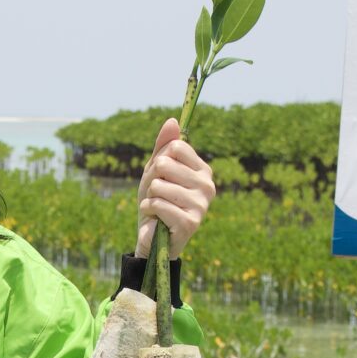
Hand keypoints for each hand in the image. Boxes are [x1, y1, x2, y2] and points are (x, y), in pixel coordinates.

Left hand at [136, 118, 214, 255]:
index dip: (159, 160)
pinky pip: (158, 204)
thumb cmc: (156, 201)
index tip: (162, 176)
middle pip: (164, 164)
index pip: (175, 146)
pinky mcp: (191, 222)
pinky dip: (149, 210)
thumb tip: (172, 121)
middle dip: (152, 180)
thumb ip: (163, 146)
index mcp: (203, 170)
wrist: (152, 236)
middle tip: (157, 195)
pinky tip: (156, 219)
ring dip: (149, 197)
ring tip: (158, 208)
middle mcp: (208, 185)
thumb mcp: (155, 170)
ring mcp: (201, 205)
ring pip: (158, 185)